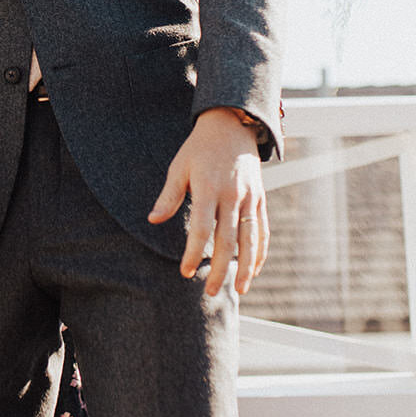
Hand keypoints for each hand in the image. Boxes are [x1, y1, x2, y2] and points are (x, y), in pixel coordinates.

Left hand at [148, 107, 268, 296]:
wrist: (232, 125)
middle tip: (209, 291)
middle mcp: (233, 195)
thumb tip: (153, 220)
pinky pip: (262, 230)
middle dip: (219, 269)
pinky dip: (260, 251)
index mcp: (209, 188)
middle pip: (227, 240)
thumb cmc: (199, 148)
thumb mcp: (179, 167)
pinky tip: (255, 269)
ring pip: (250, 239)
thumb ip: (169, 196)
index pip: (201, 228)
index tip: (185, 272)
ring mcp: (250, 198)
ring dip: (246, 267)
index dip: (193, 252)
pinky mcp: (260, 199)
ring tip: (240, 290)